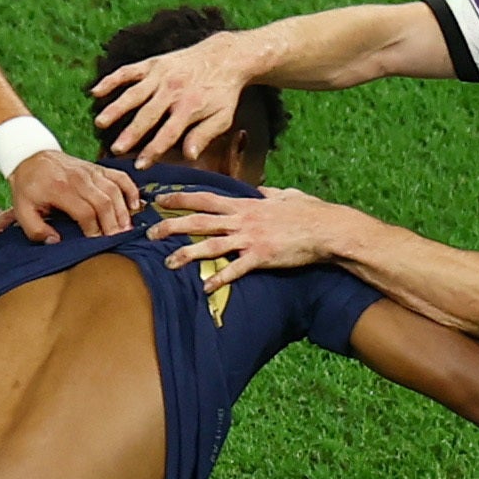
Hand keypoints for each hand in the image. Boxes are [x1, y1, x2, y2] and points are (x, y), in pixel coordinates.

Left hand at [6, 150, 137, 243]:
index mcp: (60, 189)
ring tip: (127, 230)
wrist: (32, 157)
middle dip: (112, 225)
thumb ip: (35, 229)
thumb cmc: (28, 187)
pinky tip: (134, 206)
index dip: (94, 231)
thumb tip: (55, 242)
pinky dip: (130, 190)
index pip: (85, 213)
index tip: (96, 244)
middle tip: (117, 241)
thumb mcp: (21, 210)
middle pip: (104, 203)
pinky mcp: (98, 168)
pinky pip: (120, 177)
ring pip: (115, 191)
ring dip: (123, 212)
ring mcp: (91, 172)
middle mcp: (79, 179)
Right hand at [90, 34, 254, 166]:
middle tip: (115, 150)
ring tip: (100, 123)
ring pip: (134, 94)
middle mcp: (172, 91)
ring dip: (116, 108)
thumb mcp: (222, 118)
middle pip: (148, 116)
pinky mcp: (153, 63)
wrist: (225, 57)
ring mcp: (161, 76)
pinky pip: (129, 71)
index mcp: (189, 108)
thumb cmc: (222, 93)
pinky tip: (96, 92)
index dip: (153, 150)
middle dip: (131, 134)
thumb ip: (204, 136)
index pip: (168, 134)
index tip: (139, 165)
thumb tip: (189, 156)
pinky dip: (112, 80)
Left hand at [144, 187, 345, 292]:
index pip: (205, 198)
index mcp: (246, 204)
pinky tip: (205, 288)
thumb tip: (262, 190)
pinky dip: (219, 279)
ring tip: (167, 262)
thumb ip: (270, 194)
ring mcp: (250, 238)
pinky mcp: (261, 257)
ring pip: (211, 245)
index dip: (180, 198)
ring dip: (187, 253)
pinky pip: (235, 270)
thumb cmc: (310, 212)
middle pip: (199, 220)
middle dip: (172, 225)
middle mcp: (243, 220)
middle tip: (150, 232)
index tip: (160, 199)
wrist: (328, 228)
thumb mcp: (286, 196)